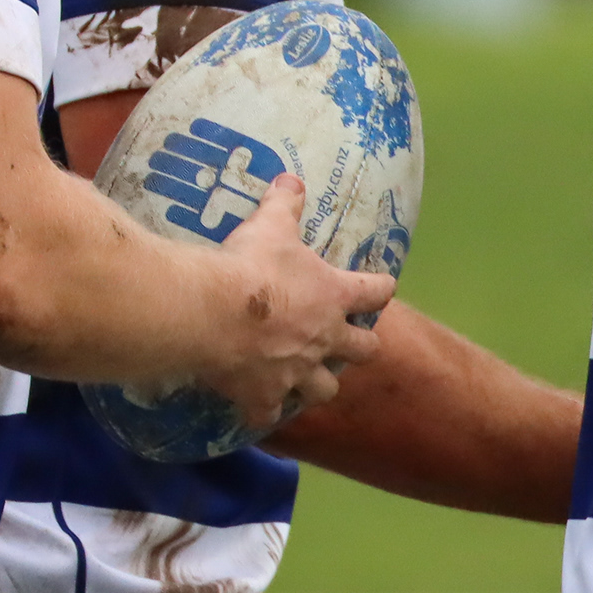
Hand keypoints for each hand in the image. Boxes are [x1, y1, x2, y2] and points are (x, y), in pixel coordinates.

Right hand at [192, 176, 397, 429]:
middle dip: (359, 347)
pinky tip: (254, 407)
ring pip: (325, 390)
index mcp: (334, 296)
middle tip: (347, 341)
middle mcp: (325, 338)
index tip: (381, 287)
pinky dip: (264, 410)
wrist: (211, 314)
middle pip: (364, 351)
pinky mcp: (263, 397)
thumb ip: (285, 204)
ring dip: (317, 385)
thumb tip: (291, 178)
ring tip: (304, 379)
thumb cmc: (250, 266)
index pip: (376, 292)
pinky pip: (269, 414)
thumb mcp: (270, 225)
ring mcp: (296, 372)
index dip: (380, 289)